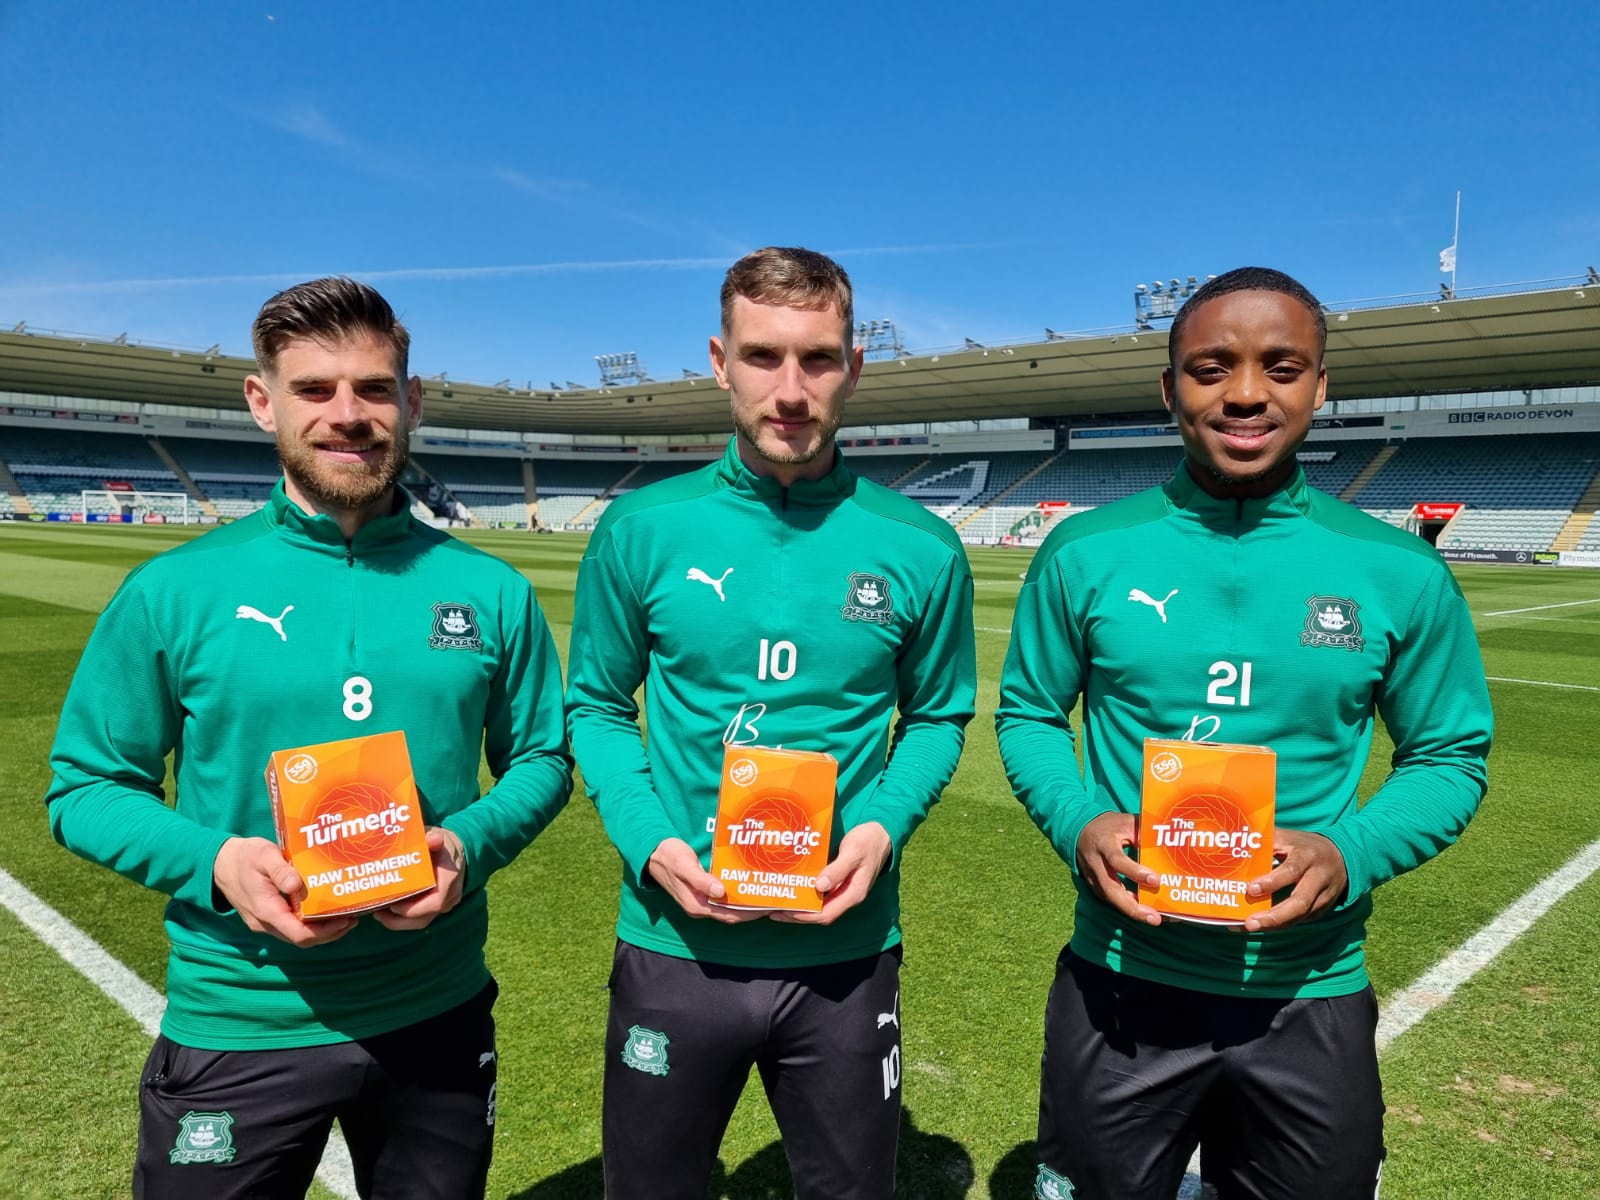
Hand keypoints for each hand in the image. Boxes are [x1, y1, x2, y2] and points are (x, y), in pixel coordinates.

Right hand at [213, 837, 356, 946]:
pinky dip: (311, 923)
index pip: (299, 934)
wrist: (220, 864)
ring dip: (322, 930)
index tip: (346, 920)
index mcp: (266, 910)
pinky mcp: (268, 917)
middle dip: (330, 933)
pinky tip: (325, 910)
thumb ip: (279, 870)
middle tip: (353, 918)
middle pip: (302, 939)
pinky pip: (292, 927)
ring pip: (297, 935)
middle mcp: (266, 923)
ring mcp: (266, 922)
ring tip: (345, 916)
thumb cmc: (245, 857)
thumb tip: (296, 885)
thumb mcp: (263, 855)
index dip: (325, 932)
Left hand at [373, 826, 466, 930]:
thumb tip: (433, 839)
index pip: (435, 902)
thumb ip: (433, 838)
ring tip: (379, 914)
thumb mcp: (437, 837)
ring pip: (422, 921)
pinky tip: (388, 910)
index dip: (413, 909)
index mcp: (449, 879)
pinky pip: (421, 917)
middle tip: (378, 913)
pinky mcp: (437, 906)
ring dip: (399, 921)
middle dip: (399, 920)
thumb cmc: (442, 844)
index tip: (393, 905)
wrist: (457, 852)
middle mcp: (449, 895)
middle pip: (424, 918)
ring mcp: (445, 903)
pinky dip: (404, 917)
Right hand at [647, 838, 765, 923]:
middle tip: (772, 901)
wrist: (652, 852)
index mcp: (696, 905)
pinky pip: (723, 899)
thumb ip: (701, 880)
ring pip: (728, 907)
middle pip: (731, 914)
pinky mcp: (701, 892)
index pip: (729, 915)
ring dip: (745, 904)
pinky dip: (736, 895)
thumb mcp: (684, 866)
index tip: (766, 908)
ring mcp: (700, 900)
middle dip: (752, 911)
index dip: (749, 914)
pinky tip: (746, 886)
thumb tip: (720, 892)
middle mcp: (700, 906)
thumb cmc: (668, 856)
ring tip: (764, 895)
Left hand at [773, 821, 891, 925]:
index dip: (804, 917)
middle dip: (797, 915)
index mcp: (853, 894)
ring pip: (819, 906)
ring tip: (779, 903)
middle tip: (773, 911)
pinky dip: (807, 894)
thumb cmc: (868, 841)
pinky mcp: (840, 883)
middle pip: (820, 915)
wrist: (882, 833)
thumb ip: (838, 869)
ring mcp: (844, 890)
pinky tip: (794, 888)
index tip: (784, 912)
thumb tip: (819, 886)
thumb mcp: (853, 852)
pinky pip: (821, 894)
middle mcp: (847, 896)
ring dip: (800, 907)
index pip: (826, 914)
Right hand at [1075, 812, 1161, 926]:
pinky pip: (1110, 899)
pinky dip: (1126, 907)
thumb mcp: (1127, 822)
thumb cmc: (1109, 826)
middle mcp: (1096, 863)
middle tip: (1154, 917)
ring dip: (1131, 910)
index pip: (1117, 861)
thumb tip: (1169, 841)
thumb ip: (1144, 832)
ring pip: (1110, 898)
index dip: (1135, 872)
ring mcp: (1093, 877)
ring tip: (1153, 918)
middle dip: (1132, 906)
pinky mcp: (1094, 885)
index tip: (1155, 880)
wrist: (1081, 831)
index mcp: (1104, 844)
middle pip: (1110, 889)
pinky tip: (1143, 912)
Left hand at [1243, 828, 1347, 931]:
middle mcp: (1318, 878)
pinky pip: (1301, 920)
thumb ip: (1266, 840)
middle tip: (1250, 923)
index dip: (1272, 881)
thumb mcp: (1288, 837)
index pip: (1291, 870)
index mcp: (1307, 856)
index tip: (1251, 889)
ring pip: (1301, 916)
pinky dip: (1281, 925)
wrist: (1342, 856)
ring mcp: (1323, 897)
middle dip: (1275, 916)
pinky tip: (1261, 926)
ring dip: (1275, 925)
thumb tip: (1235, 843)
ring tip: (1250, 926)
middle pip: (1300, 902)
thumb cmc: (1304, 846)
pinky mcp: (1322, 909)